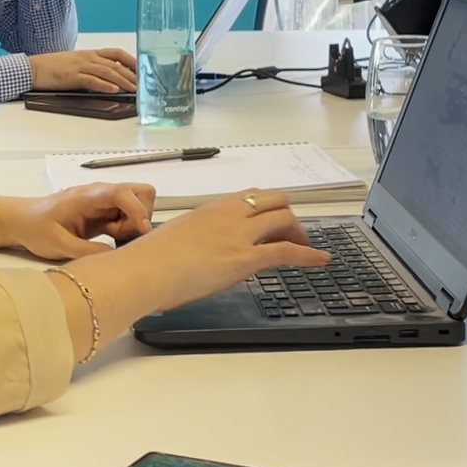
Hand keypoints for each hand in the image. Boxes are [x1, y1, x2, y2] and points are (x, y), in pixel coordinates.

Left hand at [4, 183, 155, 259]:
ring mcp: (103, 201)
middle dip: (141, 215)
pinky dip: (127, 228)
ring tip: (113, 239)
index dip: (137, 210)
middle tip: (123, 236)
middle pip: (140, 192)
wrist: (22, 221)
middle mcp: (100, 194)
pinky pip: (126, 215)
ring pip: (137, 204)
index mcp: (88, 197)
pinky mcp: (103, 211)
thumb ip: (88, 251)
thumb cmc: (36, 229)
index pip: (123, 192)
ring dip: (134, 223)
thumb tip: (116, 258)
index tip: (141, 231)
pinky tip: (110, 239)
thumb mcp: (59, 245)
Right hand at [30, 48, 137, 92]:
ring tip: (133, 89)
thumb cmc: (53, 67)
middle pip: (115, 64)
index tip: (141, 69)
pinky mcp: (73, 76)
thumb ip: (92, 69)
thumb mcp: (76, 64)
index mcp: (90, 54)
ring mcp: (80, 66)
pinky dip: (104, 85)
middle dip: (131, 74)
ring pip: (107, 72)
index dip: (131, 60)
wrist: (34, 68)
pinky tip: (114, 90)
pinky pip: (92, 80)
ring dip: (123, 80)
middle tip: (143, 84)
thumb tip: (108, 80)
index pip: (116, 53)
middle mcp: (88, 57)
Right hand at [116, 190, 330, 309]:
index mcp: (211, 209)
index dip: (268, 207)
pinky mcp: (246, 257)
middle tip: (292, 234)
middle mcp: (229, 215)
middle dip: (288, 216)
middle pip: (274, 201)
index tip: (273, 220)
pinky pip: (287, 251)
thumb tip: (206, 252)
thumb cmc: (150, 260)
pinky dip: (309, 255)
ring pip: (284, 219)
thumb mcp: (177, 238)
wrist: (144, 270)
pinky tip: (321, 260)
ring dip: (300, 232)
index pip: (250, 197)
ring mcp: (239, 234)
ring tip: (307, 247)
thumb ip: (197, 239)